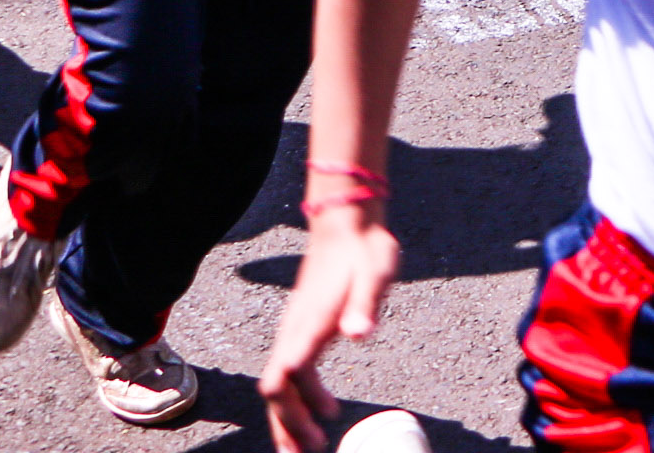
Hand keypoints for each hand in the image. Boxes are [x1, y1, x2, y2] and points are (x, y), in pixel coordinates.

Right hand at [259, 206, 403, 452]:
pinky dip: (304, 400)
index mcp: (309, 323)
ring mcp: (296, 332)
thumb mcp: (375, 273)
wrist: (347, 224)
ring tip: (311, 447)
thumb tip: (359, 334)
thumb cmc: (363, 250)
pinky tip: (326, 412)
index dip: (292, 406)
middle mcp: (295, 331)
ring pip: (282, 386)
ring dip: (292, 419)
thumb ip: (366, 304)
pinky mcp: (305, 331)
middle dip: (288, 426)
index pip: (287, 373)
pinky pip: (295, 375)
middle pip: (278, 390)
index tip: (309, 433)